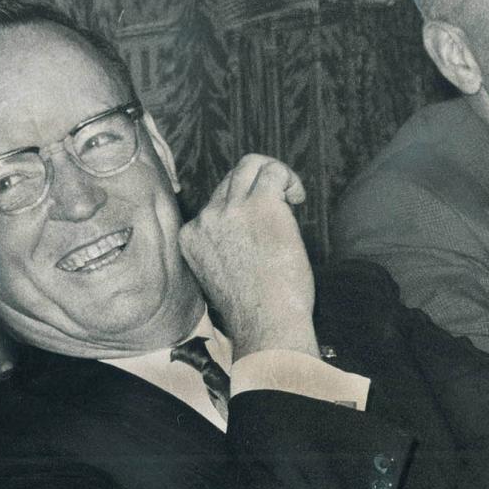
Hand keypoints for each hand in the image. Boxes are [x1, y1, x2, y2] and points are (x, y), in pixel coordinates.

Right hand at [178, 154, 317, 358]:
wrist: (265, 323)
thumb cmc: (252, 310)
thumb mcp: (219, 277)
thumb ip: (223, 248)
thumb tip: (248, 229)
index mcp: (190, 237)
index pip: (214, 203)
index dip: (241, 207)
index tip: (259, 226)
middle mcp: (206, 219)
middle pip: (231, 180)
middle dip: (257, 187)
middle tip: (280, 206)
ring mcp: (231, 209)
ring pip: (250, 165)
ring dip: (274, 174)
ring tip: (290, 196)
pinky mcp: (260, 205)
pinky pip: (273, 172)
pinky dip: (289, 179)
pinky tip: (297, 198)